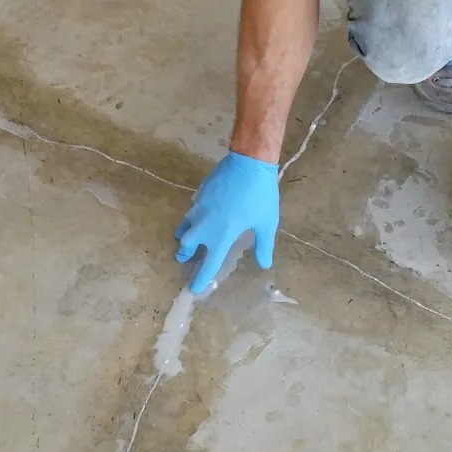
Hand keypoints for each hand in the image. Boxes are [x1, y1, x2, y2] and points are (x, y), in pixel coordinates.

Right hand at [175, 152, 278, 293]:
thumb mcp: (267, 223)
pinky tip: (198, 214)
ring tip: (185, 238)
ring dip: (184, 235)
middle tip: (184, 258)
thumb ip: (263, 246)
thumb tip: (264, 264)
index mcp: (222, 236)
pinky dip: (192, 217)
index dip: (201, 278)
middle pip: (187, 245)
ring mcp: (200, 207)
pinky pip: (191, 210)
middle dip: (184, 254)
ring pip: (185, 226)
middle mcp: (206, 225)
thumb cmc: (260, 195)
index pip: (209, 263)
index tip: (194, 289)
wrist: (248, 163)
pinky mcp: (199, 193)